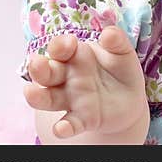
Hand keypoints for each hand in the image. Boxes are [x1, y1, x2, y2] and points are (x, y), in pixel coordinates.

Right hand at [23, 25, 149, 139]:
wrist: (130, 99)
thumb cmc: (120, 70)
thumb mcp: (122, 52)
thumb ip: (117, 41)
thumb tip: (108, 33)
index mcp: (75, 55)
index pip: (60, 48)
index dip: (60, 45)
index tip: (68, 43)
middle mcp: (67, 77)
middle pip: (46, 72)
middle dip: (38, 67)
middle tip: (36, 63)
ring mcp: (71, 99)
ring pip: (48, 98)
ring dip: (38, 96)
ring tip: (31, 93)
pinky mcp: (82, 119)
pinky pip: (69, 124)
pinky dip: (64, 128)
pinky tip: (62, 128)